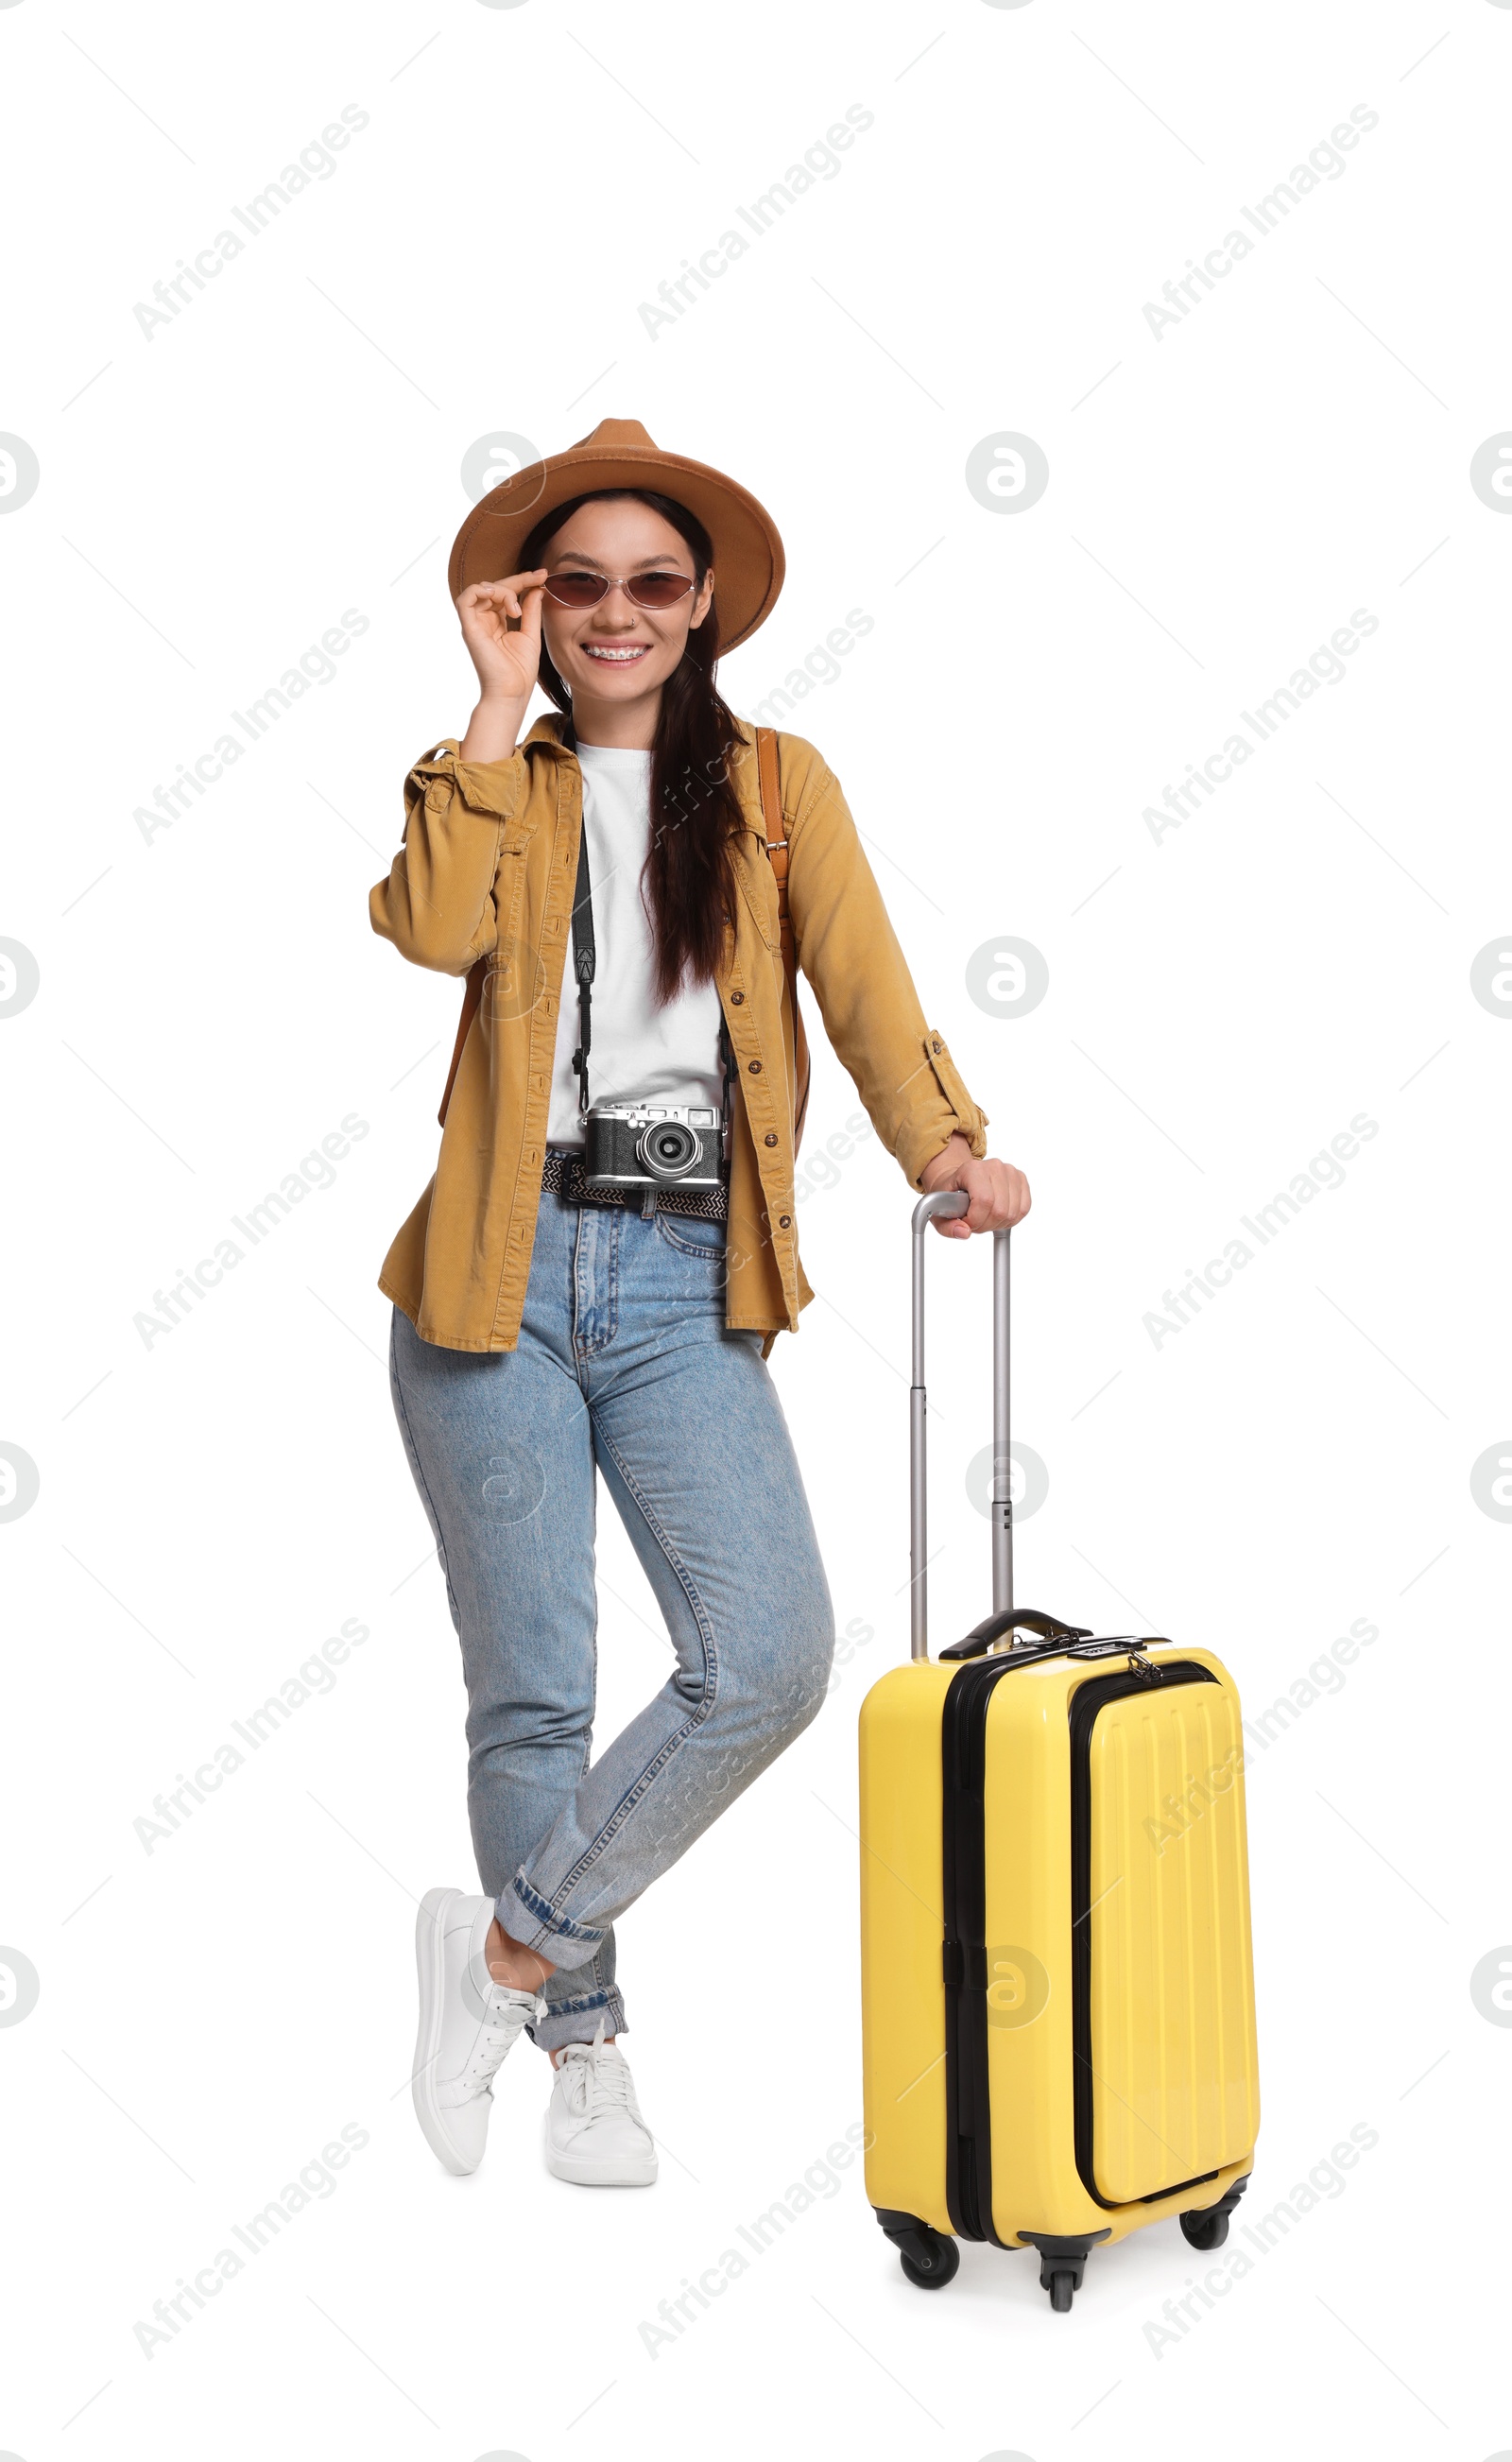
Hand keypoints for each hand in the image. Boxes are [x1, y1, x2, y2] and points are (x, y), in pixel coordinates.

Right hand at [456, 569, 547, 711]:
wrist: (513, 693)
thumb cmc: (520, 671)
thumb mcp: (531, 634)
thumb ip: (532, 611)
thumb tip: (537, 589)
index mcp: (497, 622)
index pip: (506, 593)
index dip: (523, 580)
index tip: (543, 575)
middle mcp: (484, 621)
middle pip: (495, 588)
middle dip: (518, 579)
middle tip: (539, 578)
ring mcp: (475, 624)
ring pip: (482, 589)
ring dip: (502, 590)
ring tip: (517, 610)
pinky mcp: (469, 629)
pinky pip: (465, 599)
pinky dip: (480, 590)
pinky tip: (499, 597)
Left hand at [919, 1133, 1029, 1238]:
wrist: (959, 1181)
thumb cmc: (949, 1196)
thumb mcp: (938, 1213)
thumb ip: (947, 1227)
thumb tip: (964, 1232)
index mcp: (972, 1169)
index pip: (984, 1201)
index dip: (975, 1220)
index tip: (967, 1223)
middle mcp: (994, 1166)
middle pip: (999, 1210)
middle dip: (985, 1225)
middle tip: (974, 1222)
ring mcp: (1010, 1172)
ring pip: (1012, 1213)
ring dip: (998, 1224)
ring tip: (984, 1218)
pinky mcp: (1021, 1180)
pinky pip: (1024, 1209)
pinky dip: (1011, 1220)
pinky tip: (997, 1216)